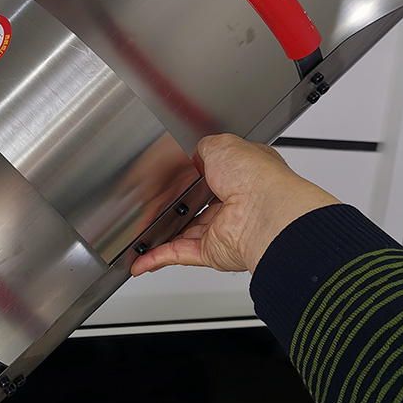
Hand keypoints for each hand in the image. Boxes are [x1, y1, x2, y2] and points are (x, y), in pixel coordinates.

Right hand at [130, 134, 339, 275]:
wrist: (265, 212)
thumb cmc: (255, 178)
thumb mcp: (222, 145)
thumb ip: (204, 148)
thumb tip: (195, 152)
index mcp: (239, 176)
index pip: (204, 175)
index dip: (181, 176)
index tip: (160, 178)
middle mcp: (232, 203)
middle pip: (190, 205)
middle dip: (165, 205)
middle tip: (145, 202)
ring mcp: (222, 228)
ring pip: (182, 231)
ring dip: (158, 232)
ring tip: (138, 229)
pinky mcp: (212, 251)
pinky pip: (179, 253)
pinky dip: (157, 257)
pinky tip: (141, 257)